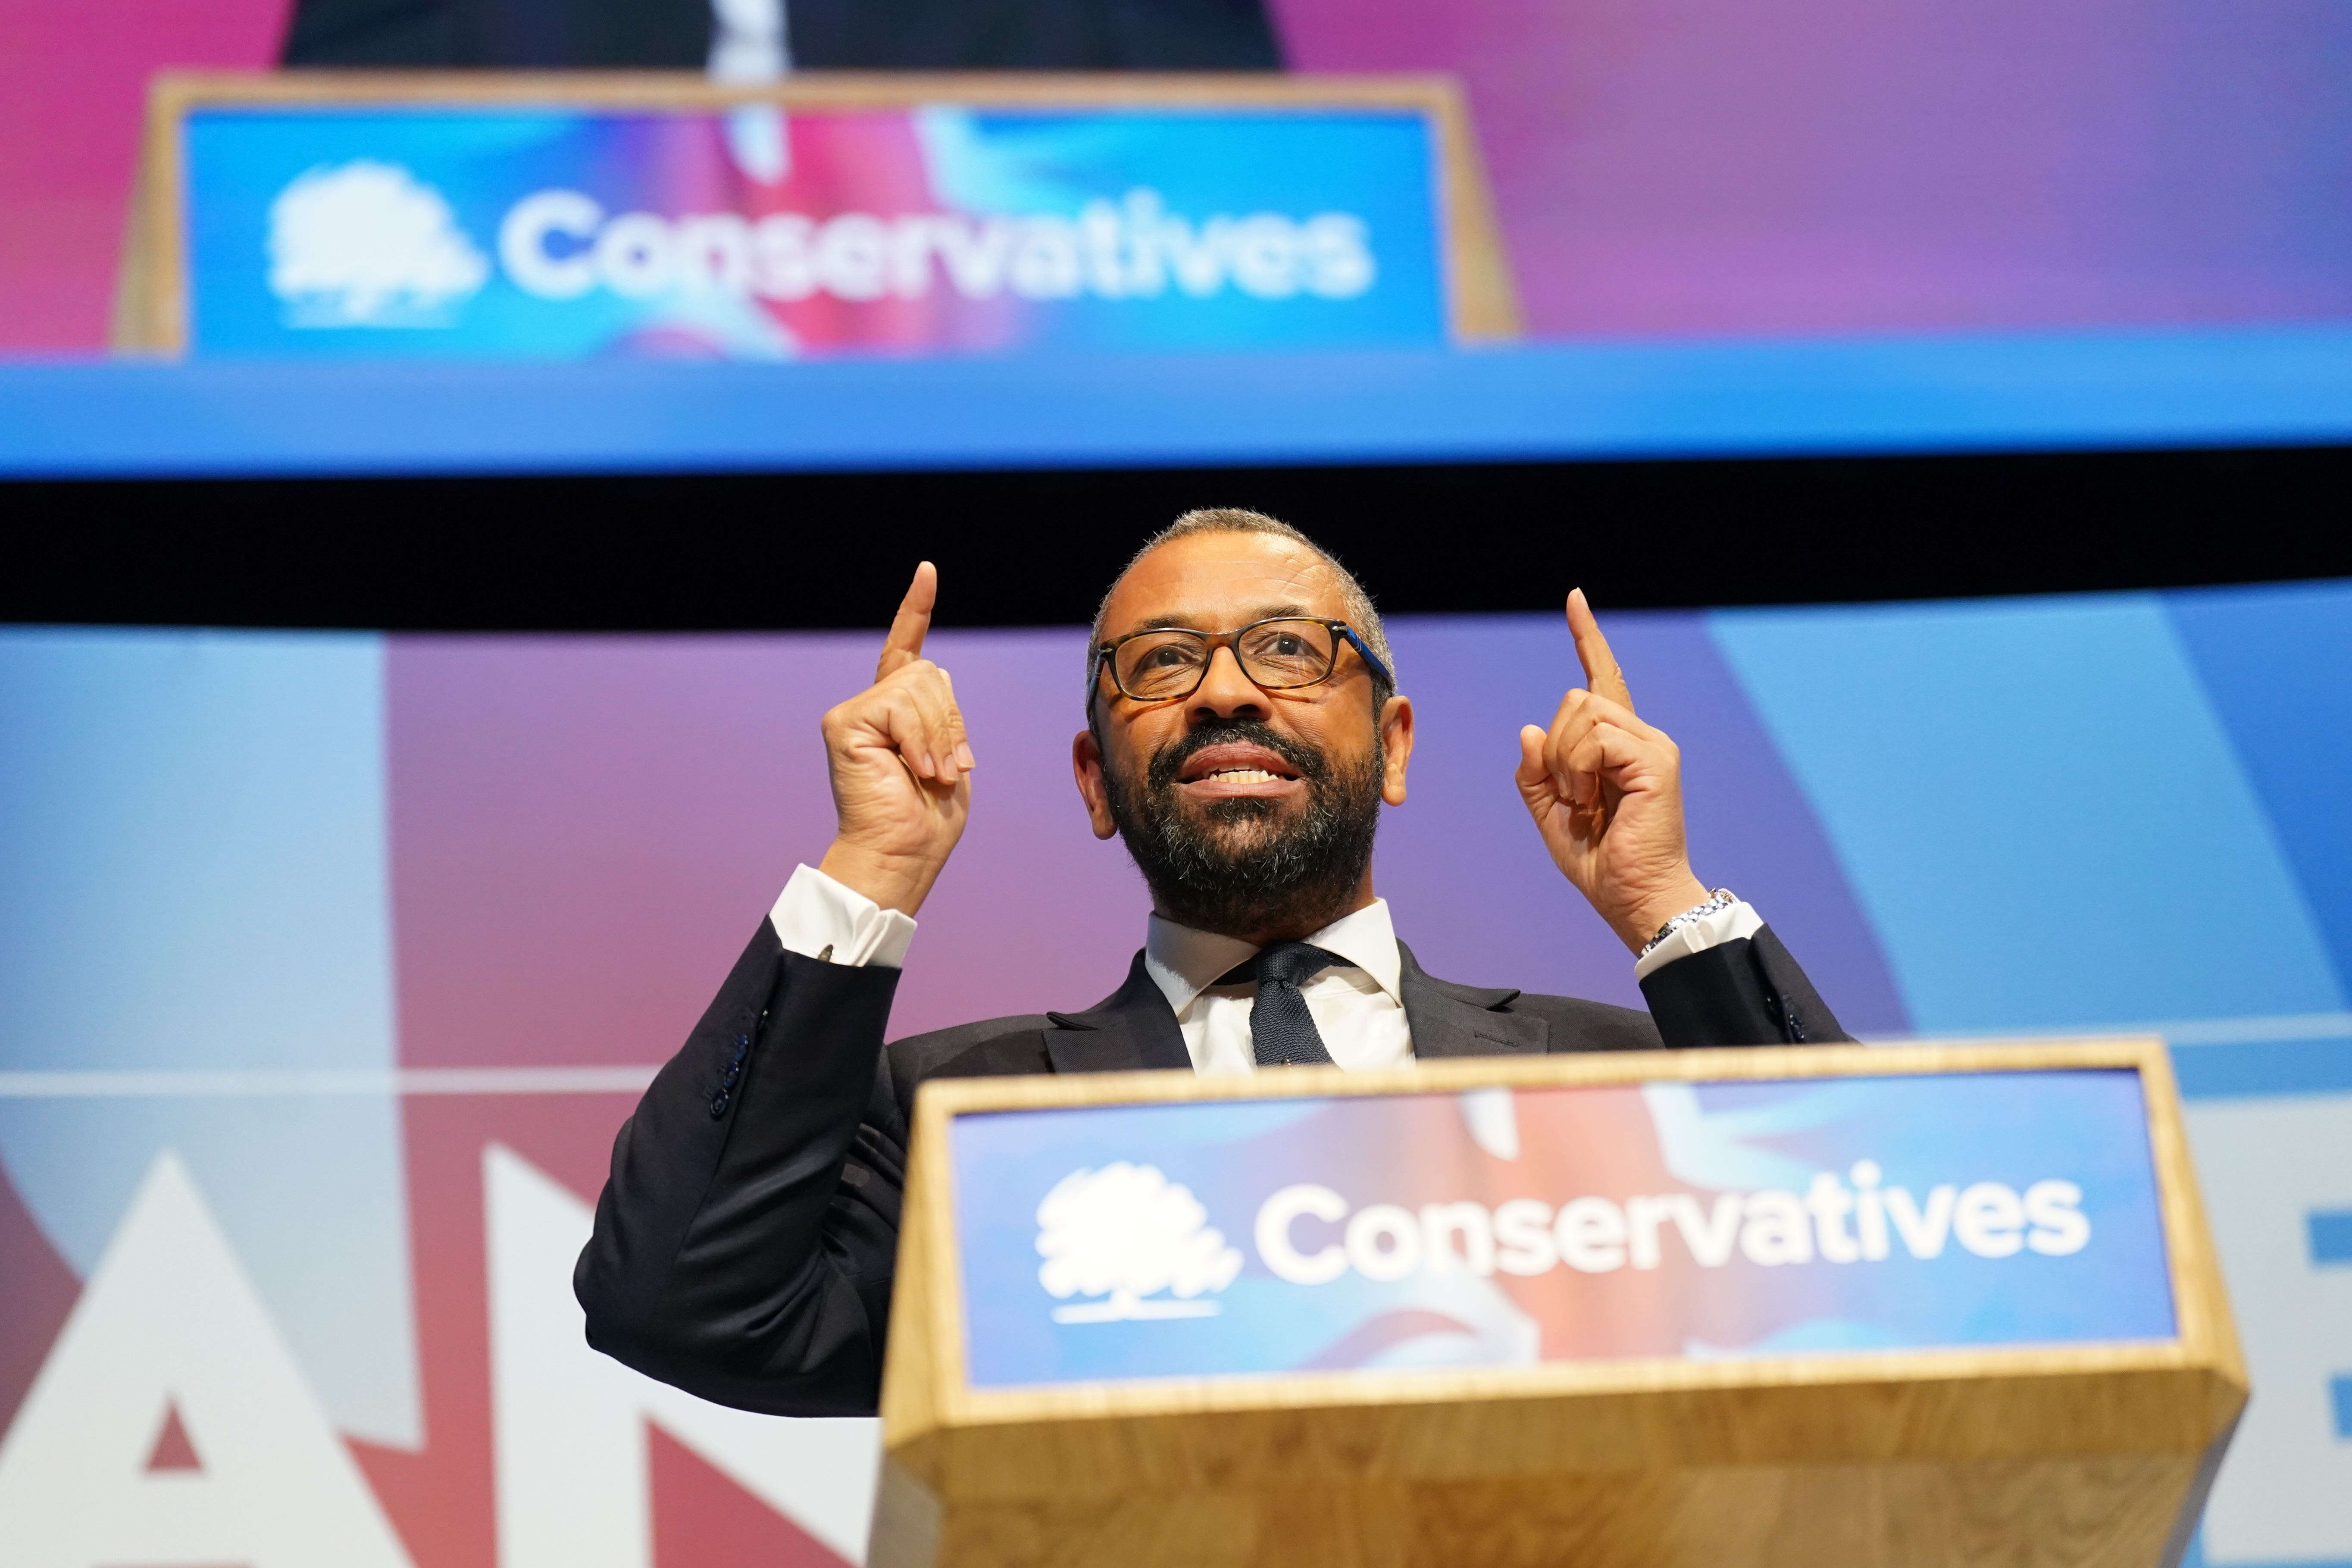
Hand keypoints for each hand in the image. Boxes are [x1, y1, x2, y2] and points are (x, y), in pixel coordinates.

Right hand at [815, 563, 973, 915]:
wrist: (902, 853)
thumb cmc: (928, 819)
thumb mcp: (948, 755)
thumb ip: (940, 713)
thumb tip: (933, 672)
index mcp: (898, 712)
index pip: (907, 649)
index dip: (916, 609)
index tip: (927, 572)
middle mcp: (871, 706)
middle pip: (931, 675)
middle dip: (952, 723)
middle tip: (947, 770)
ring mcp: (854, 713)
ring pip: (920, 687)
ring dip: (939, 736)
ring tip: (930, 775)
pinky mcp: (843, 722)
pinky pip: (899, 705)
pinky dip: (919, 740)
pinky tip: (914, 769)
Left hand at [1515, 589, 1710, 952]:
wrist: (1633, 899)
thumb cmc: (1599, 863)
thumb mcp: (1549, 813)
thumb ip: (1535, 773)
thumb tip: (1529, 730)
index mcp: (1617, 746)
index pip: (1601, 679)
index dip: (1587, 639)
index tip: (1574, 599)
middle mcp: (1640, 736)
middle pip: (1574, 699)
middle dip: (1554, 749)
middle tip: (1572, 796)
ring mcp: (1652, 745)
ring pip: (1580, 714)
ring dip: (1565, 764)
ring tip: (1586, 803)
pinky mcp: (1656, 759)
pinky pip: (1594, 740)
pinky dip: (1578, 772)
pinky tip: (1593, 802)